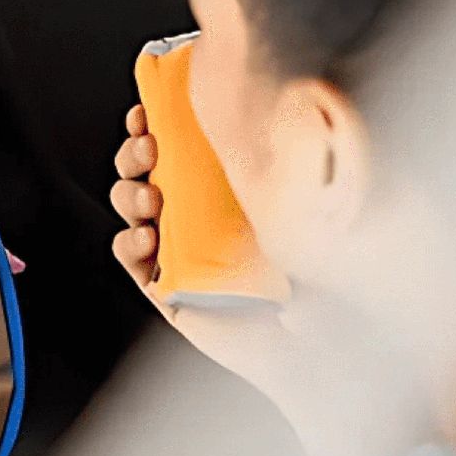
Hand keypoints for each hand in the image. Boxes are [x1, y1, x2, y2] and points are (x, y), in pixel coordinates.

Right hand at [108, 104, 421, 455]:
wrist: (318, 351)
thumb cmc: (328, 281)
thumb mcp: (314, 211)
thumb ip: (305, 166)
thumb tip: (304, 104)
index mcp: (226, 191)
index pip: (182, 149)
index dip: (158, 125)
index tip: (149, 110)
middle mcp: (199, 217)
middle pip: (145, 171)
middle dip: (134, 152)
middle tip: (146, 146)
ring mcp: (178, 252)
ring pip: (130, 207)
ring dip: (127, 192)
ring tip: (149, 196)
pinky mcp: (167, 289)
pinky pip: (129, 257)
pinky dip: (128, 242)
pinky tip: (146, 237)